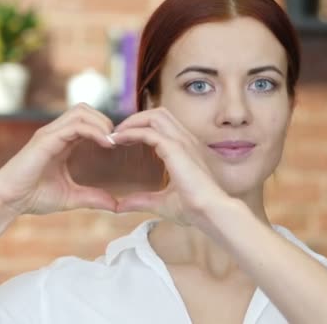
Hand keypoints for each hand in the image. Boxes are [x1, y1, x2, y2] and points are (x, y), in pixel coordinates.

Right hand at [0, 103, 118, 216]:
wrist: (8, 200)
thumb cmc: (33, 197)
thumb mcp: (71, 197)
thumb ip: (93, 198)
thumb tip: (116, 206)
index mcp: (62, 141)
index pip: (87, 121)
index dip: (106, 128)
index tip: (120, 145)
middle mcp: (55, 133)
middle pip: (85, 109)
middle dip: (105, 120)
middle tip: (118, 141)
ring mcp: (49, 133)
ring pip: (81, 111)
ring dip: (102, 122)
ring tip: (112, 141)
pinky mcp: (45, 139)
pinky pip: (75, 125)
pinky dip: (94, 130)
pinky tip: (106, 143)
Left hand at [111, 107, 231, 227]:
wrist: (211, 212)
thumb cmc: (195, 209)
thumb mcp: (161, 203)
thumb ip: (140, 201)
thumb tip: (120, 206)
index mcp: (186, 150)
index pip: (163, 126)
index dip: (142, 127)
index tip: (122, 140)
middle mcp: (185, 141)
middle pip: (158, 114)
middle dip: (135, 119)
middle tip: (116, 133)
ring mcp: (182, 142)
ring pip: (154, 116)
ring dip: (132, 122)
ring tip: (116, 134)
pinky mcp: (176, 149)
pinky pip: (148, 132)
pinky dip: (131, 133)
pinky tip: (117, 140)